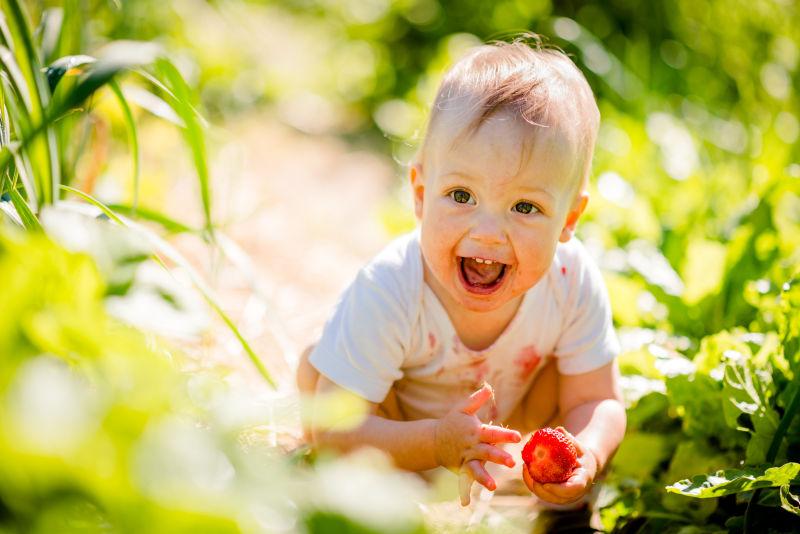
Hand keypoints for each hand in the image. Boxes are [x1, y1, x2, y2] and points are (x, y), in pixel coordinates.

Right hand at [433, 384, 520, 504]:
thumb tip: (489, 387)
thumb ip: (477, 399)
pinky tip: (465, 504)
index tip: (517, 437)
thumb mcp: (462, 408)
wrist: (433, 439)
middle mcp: (471, 446)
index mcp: (474, 431)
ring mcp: (465, 459)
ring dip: (483, 477)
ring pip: (475, 469)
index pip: (492, 433)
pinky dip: (463, 492)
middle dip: (498, 457)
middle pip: (486, 452)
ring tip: (493, 486)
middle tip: (511, 462)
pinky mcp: (460, 469)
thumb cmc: (452, 422)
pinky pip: (463, 481)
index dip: (505, 435)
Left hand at [522, 429, 597, 504]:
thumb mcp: (578, 446)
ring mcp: (565, 497)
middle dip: (541, 490)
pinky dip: (533, 484)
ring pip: (547, 497)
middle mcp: (574, 493)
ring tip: (526, 469)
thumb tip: (558, 430)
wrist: (584, 466)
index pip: (572, 489)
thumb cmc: (581, 454)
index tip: (546, 485)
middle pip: (556, 497)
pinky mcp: (556, 496)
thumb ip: (570, 439)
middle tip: (530, 476)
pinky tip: (526, 471)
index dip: (558, 489)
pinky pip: (543, 493)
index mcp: (583, 480)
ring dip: (534, 486)